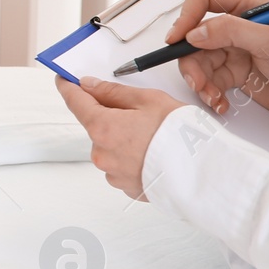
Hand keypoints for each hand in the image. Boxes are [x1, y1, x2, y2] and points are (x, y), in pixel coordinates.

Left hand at [56, 76, 185, 198]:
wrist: (205, 174)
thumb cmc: (182, 136)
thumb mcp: (149, 100)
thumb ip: (113, 92)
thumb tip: (89, 86)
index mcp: (102, 128)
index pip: (75, 102)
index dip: (69, 88)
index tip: (64, 80)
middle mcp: (101, 153)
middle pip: (97, 126)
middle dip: (112, 117)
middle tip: (142, 113)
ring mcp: (112, 173)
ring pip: (110, 148)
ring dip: (125, 140)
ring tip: (156, 138)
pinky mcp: (126, 187)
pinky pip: (123, 166)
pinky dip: (134, 158)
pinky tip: (155, 155)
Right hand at [167, 0, 268, 115]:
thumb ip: (232, 30)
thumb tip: (195, 32)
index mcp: (247, 8)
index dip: (187, 15)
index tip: (178, 38)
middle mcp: (237, 28)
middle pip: (194, 36)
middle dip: (191, 60)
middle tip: (196, 79)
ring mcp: (235, 52)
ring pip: (198, 61)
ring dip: (199, 81)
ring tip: (211, 95)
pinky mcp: (235, 75)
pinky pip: (209, 81)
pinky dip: (209, 94)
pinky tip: (220, 101)